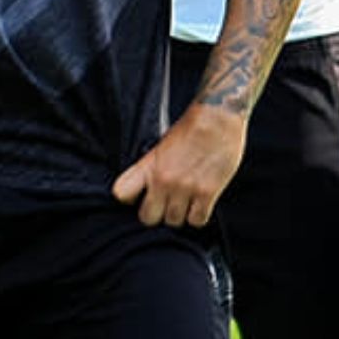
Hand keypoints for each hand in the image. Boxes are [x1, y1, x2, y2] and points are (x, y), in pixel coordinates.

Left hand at [117, 103, 246, 227]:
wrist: (217, 117)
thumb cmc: (191, 129)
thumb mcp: (162, 146)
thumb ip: (152, 168)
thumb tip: (149, 190)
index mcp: (149, 166)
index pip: (121, 193)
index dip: (130, 199)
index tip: (141, 197)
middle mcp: (164, 180)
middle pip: (148, 218)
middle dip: (157, 214)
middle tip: (167, 205)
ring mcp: (185, 188)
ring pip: (174, 222)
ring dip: (180, 215)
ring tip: (187, 203)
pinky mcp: (207, 192)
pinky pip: (197, 221)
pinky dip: (198, 216)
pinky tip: (201, 204)